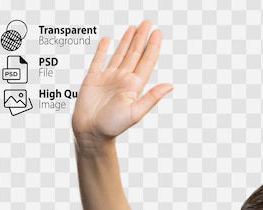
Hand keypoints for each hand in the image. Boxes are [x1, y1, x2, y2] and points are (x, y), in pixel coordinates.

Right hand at [72, 20, 172, 147]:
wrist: (91, 133)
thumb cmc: (113, 126)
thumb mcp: (135, 112)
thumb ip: (151, 97)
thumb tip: (170, 85)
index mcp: (134, 86)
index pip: (146, 62)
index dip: (152, 47)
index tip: (157, 32)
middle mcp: (122, 80)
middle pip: (134, 54)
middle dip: (141, 38)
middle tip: (147, 23)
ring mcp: (108, 78)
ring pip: (120, 54)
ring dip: (127, 41)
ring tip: (134, 28)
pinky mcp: (93, 79)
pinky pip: (98, 60)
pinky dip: (103, 50)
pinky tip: (107, 40)